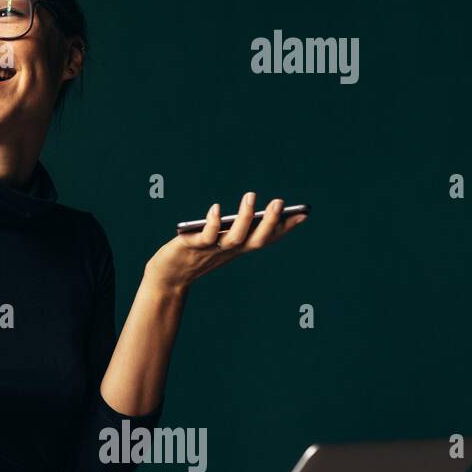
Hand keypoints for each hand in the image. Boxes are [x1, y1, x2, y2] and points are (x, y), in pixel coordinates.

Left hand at [144, 192, 308, 292]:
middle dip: (270, 223)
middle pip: (256, 240)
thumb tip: (251, 205)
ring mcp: (212, 249)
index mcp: (238, 248)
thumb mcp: (218, 239)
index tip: (303, 213)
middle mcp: (229, 250)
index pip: (266, 238)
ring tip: (250, 197)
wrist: (168, 274)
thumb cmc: (195, 253)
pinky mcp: (192, 247)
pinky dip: (212, 223)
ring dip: (244, 218)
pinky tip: (216, 209)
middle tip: (279, 202)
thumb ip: (235, 226)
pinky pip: (205, 236)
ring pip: (234, 238)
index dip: (284, 227)